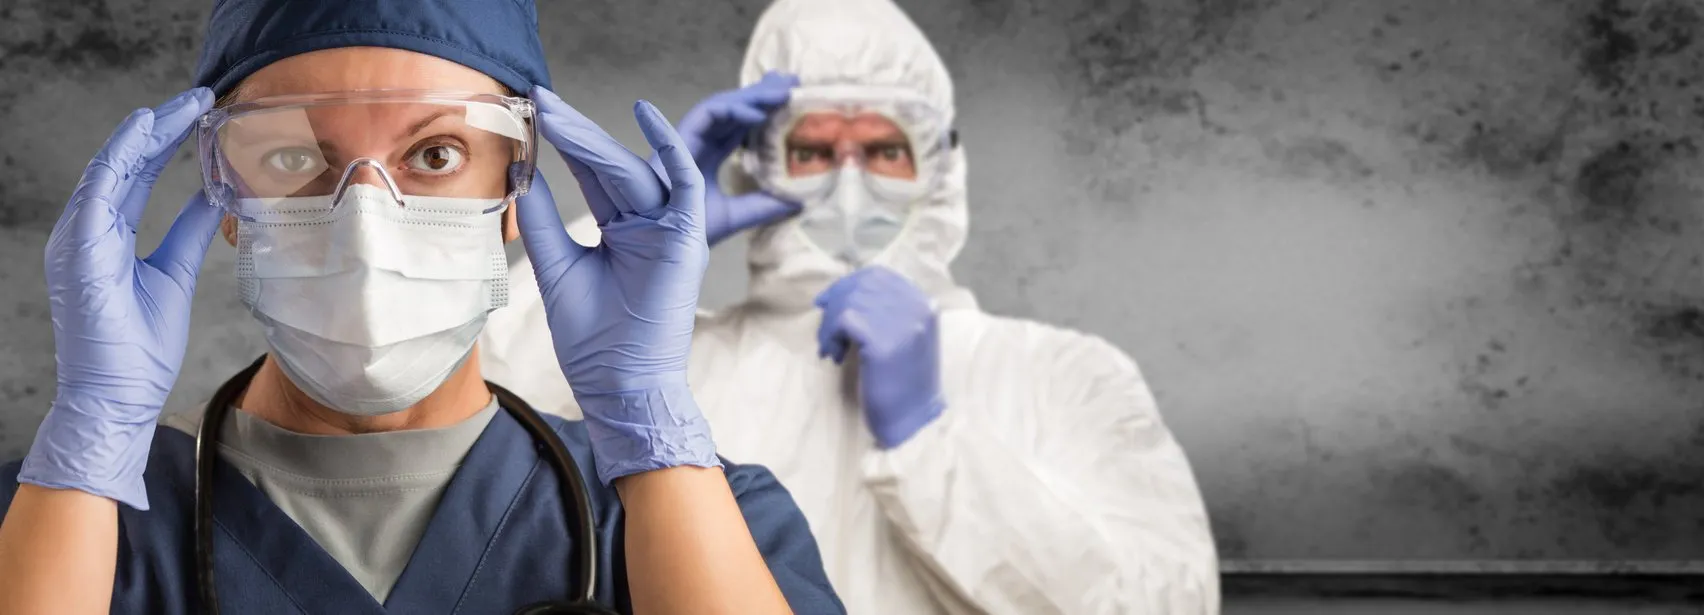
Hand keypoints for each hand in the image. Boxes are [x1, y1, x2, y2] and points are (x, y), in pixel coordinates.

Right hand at [20, 88, 221, 509]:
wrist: (118, 396)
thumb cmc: (139, 347)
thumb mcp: (175, 274)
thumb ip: (189, 231)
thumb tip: (214, 194)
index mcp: (107, 235)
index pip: (136, 175)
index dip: (167, 141)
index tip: (203, 115)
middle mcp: (87, 230)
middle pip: (124, 164)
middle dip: (162, 127)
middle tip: (202, 97)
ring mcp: (77, 238)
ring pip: (111, 167)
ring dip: (147, 132)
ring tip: (183, 105)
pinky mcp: (78, 250)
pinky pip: (98, 190)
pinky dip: (120, 156)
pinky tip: (144, 130)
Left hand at [517, 87, 718, 483]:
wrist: (619, 386)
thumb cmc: (593, 343)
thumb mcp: (556, 270)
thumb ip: (542, 223)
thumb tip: (524, 175)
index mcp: (621, 232)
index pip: (593, 177)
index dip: (565, 143)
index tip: (534, 112)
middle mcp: (648, 225)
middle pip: (612, 167)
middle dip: (576, 133)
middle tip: (541, 101)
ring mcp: (670, 230)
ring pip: (635, 171)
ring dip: (596, 141)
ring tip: (557, 116)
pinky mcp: (688, 238)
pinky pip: (685, 183)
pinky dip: (668, 148)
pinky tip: (646, 113)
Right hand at [670, 72, 800, 245]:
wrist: (663, 246)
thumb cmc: (691, 232)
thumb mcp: (738, 215)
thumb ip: (766, 206)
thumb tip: (802, 199)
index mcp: (708, 158)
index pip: (739, 128)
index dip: (765, 112)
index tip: (792, 99)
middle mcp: (698, 145)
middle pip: (733, 111)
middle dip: (761, 93)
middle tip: (793, 80)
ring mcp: (686, 140)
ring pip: (722, 106)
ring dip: (752, 96)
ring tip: (783, 91)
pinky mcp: (676, 140)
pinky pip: (707, 115)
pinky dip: (732, 110)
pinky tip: (758, 113)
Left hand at [815, 267, 945, 448]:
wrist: (911, 420)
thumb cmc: (904, 382)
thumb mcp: (904, 336)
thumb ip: (885, 311)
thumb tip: (844, 291)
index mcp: (924, 304)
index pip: (878, 275)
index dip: (847, 284)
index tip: (828, 302)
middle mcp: (917, 308)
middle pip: (862, 284)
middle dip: (836, 303)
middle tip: (826, 330)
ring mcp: (902, 323)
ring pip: (850, 301)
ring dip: (831, 323)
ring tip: (832, 347)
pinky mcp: (883, 342)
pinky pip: (845, 320)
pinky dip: (832, 334)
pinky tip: (834, 354)